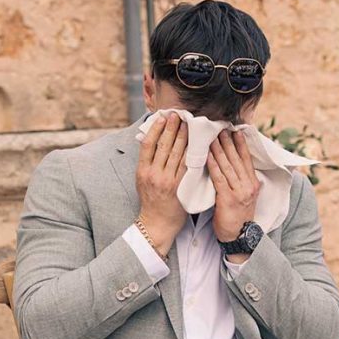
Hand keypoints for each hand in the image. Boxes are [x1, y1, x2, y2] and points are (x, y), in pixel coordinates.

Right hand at [136, 115, 187, 256]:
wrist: (156, 224)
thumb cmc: (150, 202)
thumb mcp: (142, 180)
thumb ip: (148, 164)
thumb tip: (154, 143)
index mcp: (142, 171)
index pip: (148, 144)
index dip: (156, 129)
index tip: (162, 118)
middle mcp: (154, 174)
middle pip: (164, 145)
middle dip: (171, 128)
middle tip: (178, 115)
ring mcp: (167, 180)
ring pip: (177, 153)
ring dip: (183, 137)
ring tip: (188, 124)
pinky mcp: (179, 187)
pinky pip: (187, 166)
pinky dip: (191, 153)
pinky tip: (196, 144)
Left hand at [207, 131, 260, 252]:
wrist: (239, 237)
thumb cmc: (238, 216)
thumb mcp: (245, 196)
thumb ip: (242, 182)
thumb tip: (236, 167)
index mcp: (253, 183)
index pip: (246, 159)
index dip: (241, 144)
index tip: (235, 130)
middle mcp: (248, 185)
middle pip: (237, 159)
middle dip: (229, 142)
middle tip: (221, 127)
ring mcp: (239, 191)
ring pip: (228, 166)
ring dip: (219, 149)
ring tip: (212, 136)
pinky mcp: (228, 198)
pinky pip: (219, 178)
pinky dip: (213, 165)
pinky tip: (208, 155)